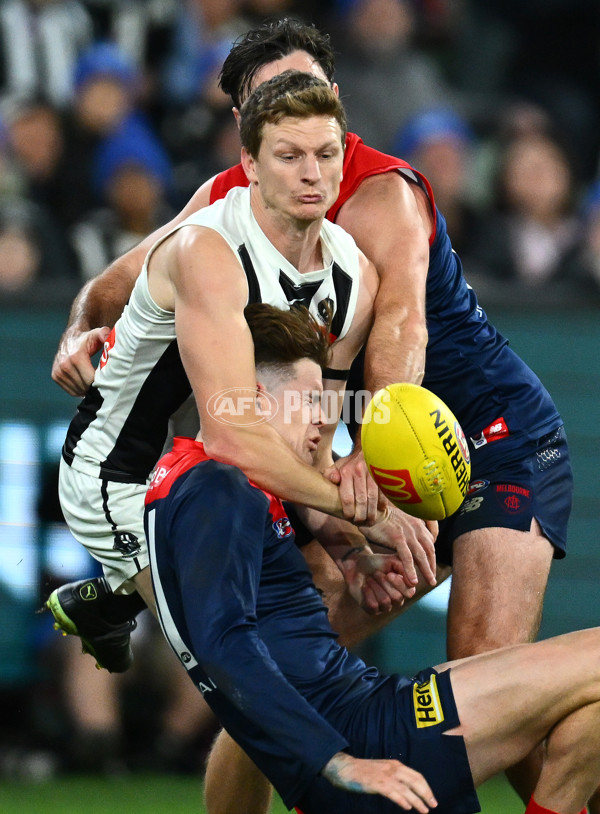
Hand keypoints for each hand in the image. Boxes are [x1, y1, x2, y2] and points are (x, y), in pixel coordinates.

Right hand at [52, 326, 110, 395]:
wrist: (71, 337)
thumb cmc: (87, 338)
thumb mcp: (96, 334)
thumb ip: (103, 334)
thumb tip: (106, 335)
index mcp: (76, 357)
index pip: (90, 380)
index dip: (101, 382)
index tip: (107, 380)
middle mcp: (65, 365)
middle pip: (84, 386)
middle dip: (95, 387)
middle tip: (103, 383)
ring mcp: (58, 371)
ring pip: (77, 390)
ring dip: (87, 390)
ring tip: (94, 383)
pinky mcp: (55, 376)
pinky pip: (70, 390)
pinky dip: (79, 390)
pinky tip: (86, 384)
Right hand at [322, 752, 436, 811]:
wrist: (344, 768)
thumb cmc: (363, 772)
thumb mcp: (382, 770)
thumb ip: (394, 777)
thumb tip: (407, 791)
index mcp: (395, 764)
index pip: (416, 775)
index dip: (426, 787)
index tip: (432, 798)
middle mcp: (392, 768)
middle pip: (415, 781)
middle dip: (426, 794)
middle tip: (433, 805)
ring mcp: (385, 776)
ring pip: (406, 789)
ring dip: (417, 800)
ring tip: (424, 810)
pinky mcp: (377, 784)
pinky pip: (393, 792)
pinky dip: (402, 800)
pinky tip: (407, 807)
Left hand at [323, 447, 380, 525]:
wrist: (367, 448)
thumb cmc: (350, 462)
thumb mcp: (337, 466)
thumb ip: (330, 474)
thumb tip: (331, 479)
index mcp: (346, 472)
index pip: (347, 497)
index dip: (348, 511)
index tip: (349, 518)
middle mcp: (359, 472)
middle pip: (360, 500)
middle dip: (361, 515)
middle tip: (360, 523)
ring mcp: (372, 473)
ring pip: (373, 497)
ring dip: (372, 512)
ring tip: (371, 521)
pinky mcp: (383, 474)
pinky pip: (383, 491)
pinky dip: (383, 502)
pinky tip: (381, 510)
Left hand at [337, 551, 413, 613]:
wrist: (357, 566)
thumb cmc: (376, 563)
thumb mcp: (392, 560)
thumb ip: (404, 567)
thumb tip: (414, 582)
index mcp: (404, 587)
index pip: (409, 592)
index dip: (399, 584)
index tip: (389, 573)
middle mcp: (397, 599)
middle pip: (397, 598)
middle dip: (384, 583)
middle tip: (376, 573)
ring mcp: (385, 606)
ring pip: (385, 601)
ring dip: (375, 587)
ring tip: (369, 578)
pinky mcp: (372, 610)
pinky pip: (373, 606)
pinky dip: (368, 593)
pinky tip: (364, 586)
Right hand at [359, 504, 437, 588]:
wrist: (369, 510)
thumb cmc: (382, 516)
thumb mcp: (400, 519)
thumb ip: (408, 528)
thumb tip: (412, 541)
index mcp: (418, 522)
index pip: (430, 541)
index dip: (431, 555)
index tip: (431, 566)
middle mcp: (416, 527)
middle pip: (429, 550)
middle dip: (432, 566)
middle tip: (433, 579)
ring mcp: (408, 533)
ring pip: (421, 555)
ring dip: (427, 570)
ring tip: (430, 582)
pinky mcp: (397, 538)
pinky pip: (407, 557)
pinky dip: (411, 570)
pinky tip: (413, 580)